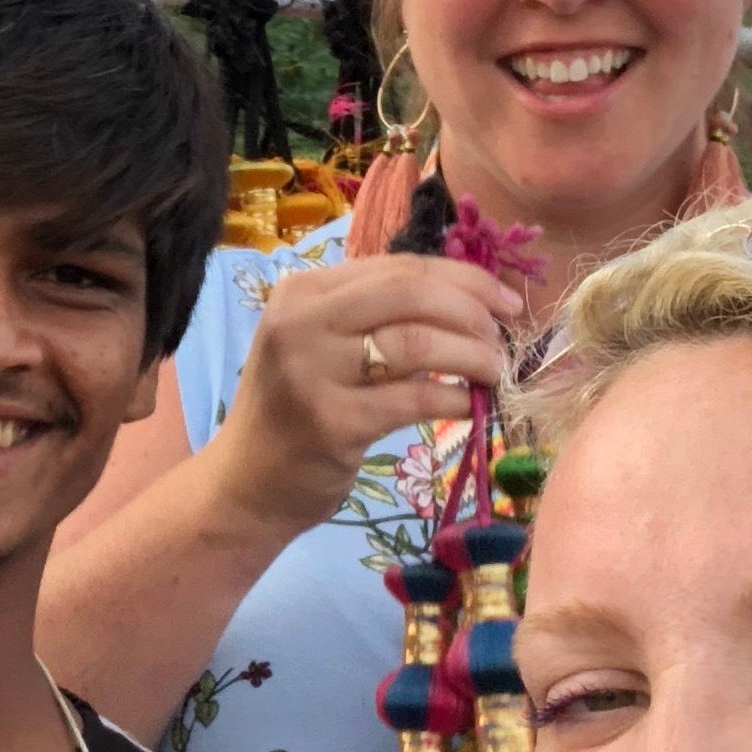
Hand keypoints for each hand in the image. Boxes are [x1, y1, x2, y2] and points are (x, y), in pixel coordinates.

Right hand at [206, 252, 524, 543]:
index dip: (465, 279)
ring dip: (473, 355)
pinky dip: (455, 398)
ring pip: (417, 341)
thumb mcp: (322, 345)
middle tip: (504, 338)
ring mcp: (312, 372)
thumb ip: (375, 315)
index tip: (506, 301)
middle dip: (473, 310)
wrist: (245, 484)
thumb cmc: (295, 411)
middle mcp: (300, 322)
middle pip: (410, 292)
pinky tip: (469, 406)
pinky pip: (414, 398)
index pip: (399, 266)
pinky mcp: (332, 422)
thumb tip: (471, 300)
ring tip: (495, 372)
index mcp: (301, 291)